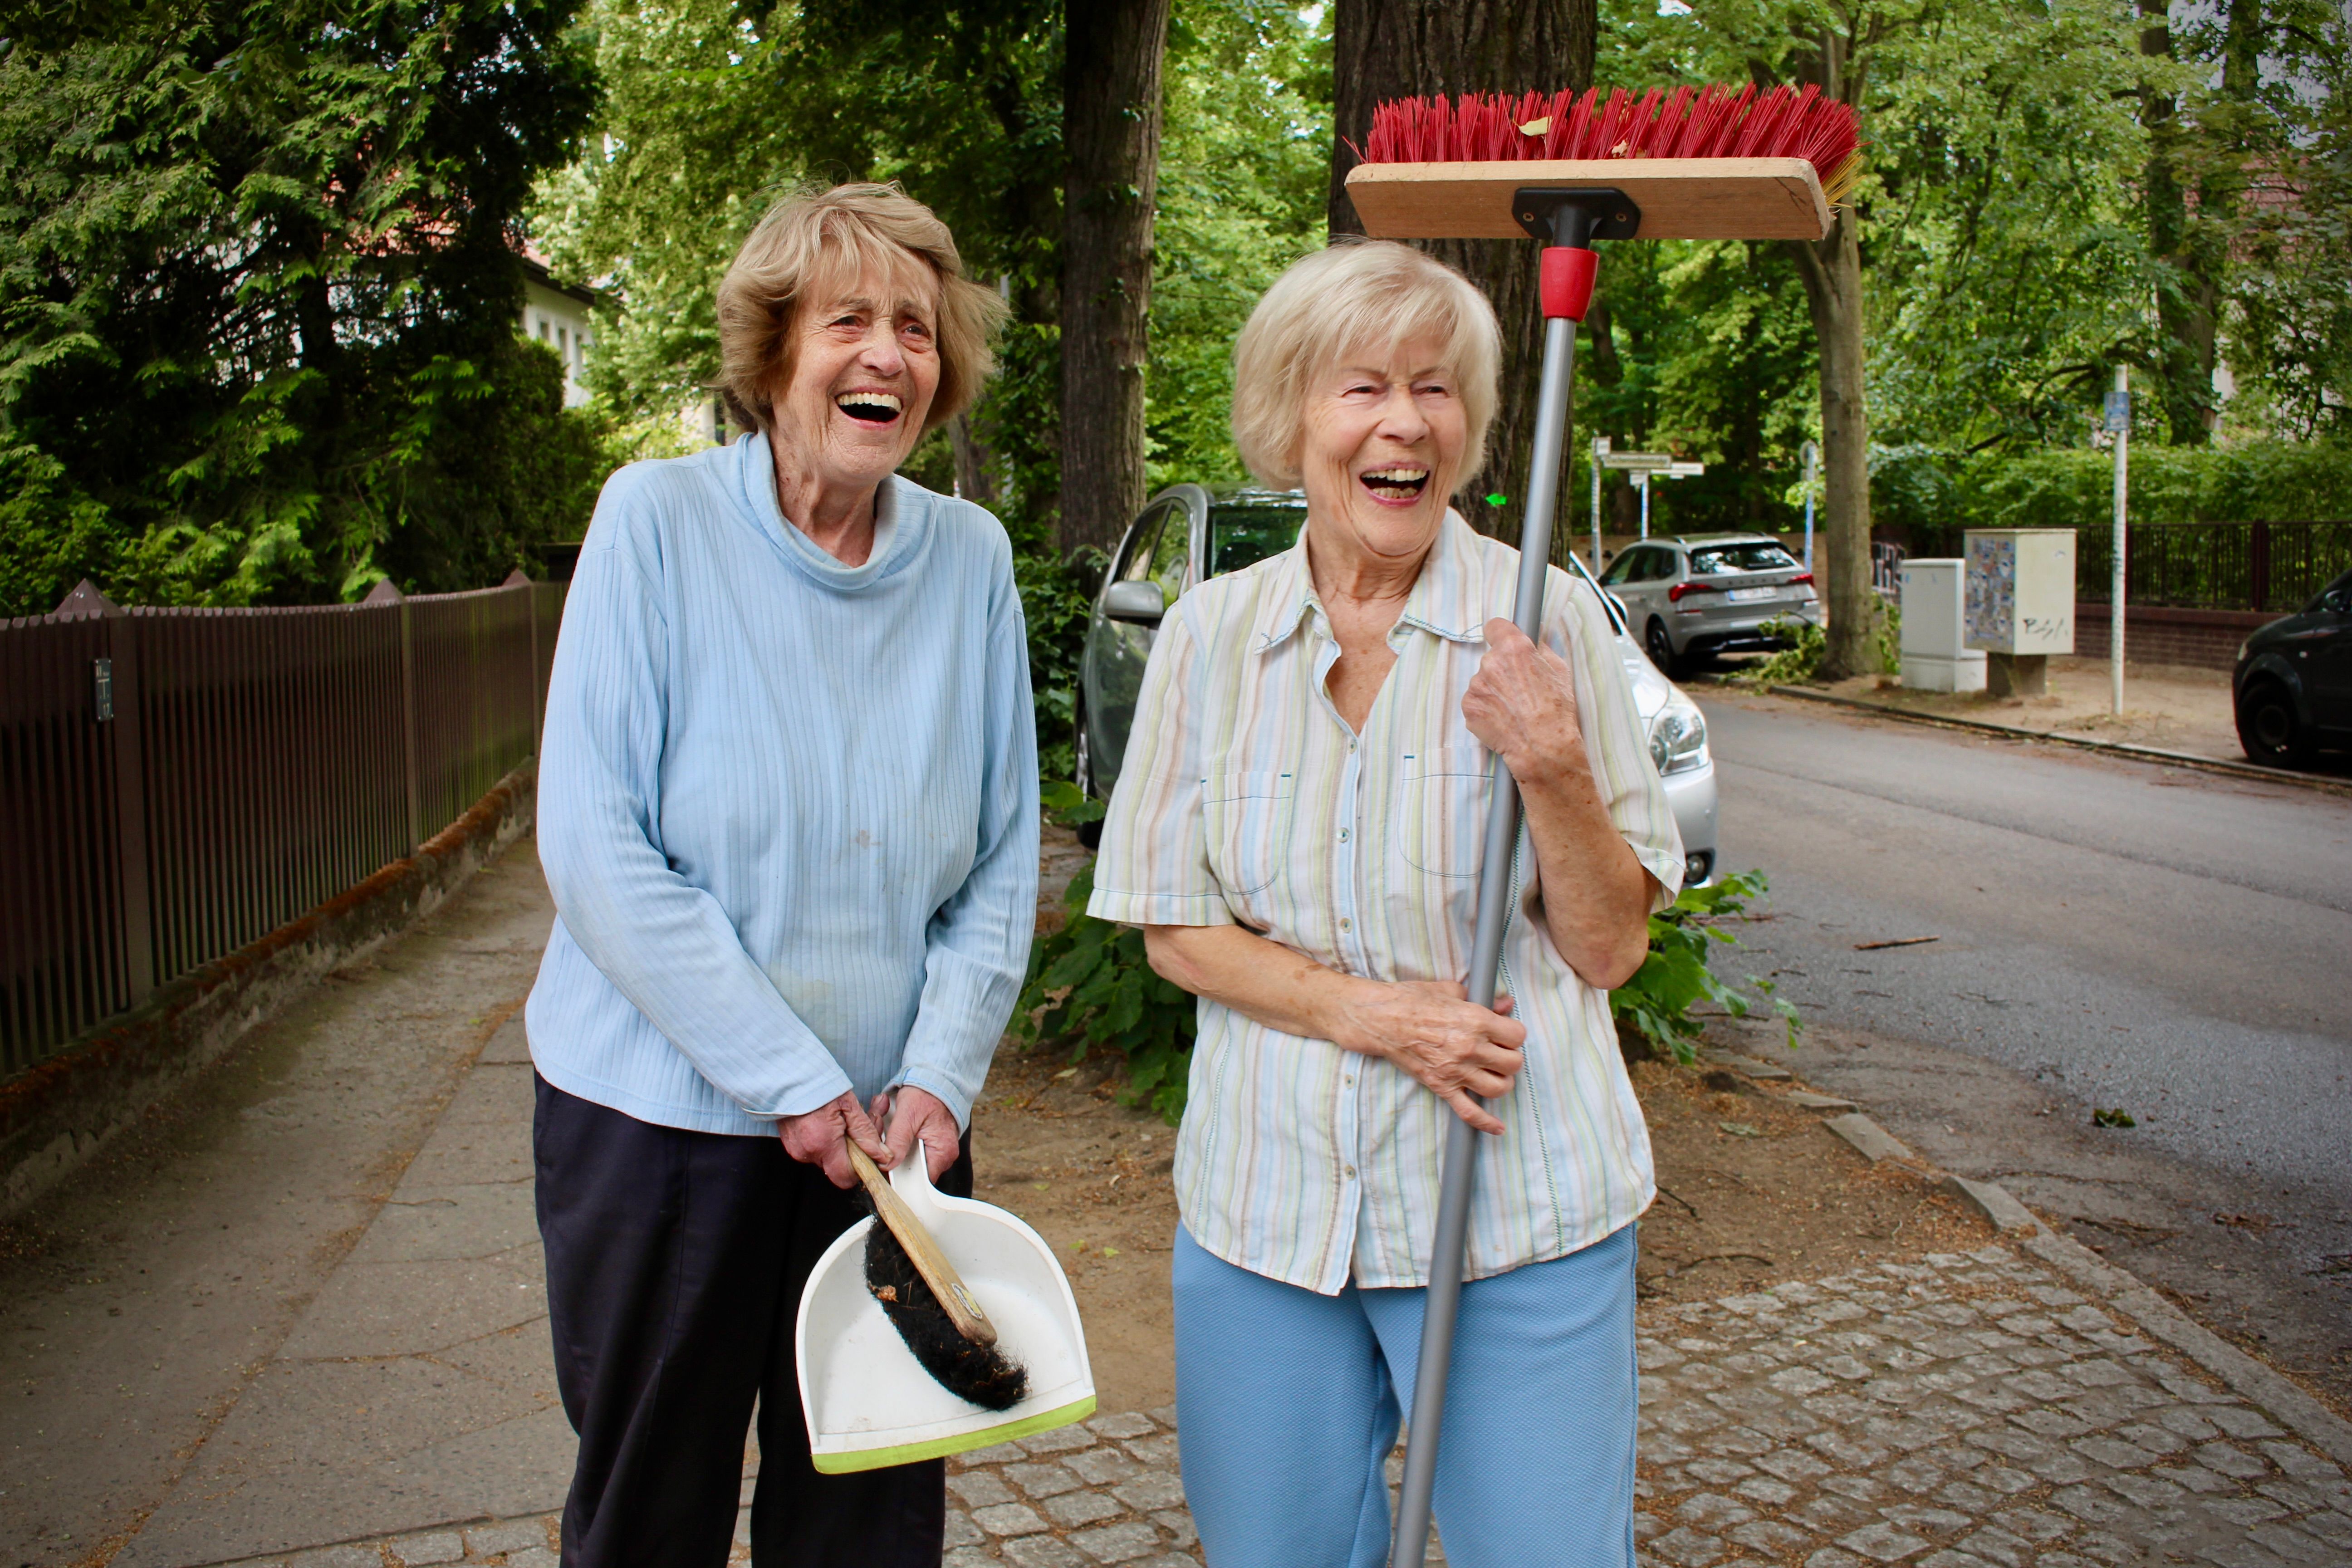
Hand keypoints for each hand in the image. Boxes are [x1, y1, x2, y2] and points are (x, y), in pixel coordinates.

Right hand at [778, 1090, 889, 1188]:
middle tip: (865, 1122)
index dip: (861, 1167)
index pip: (846, 1177)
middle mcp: (807, 1151)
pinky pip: (816, 1148)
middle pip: (839, 1165)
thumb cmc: (816, 1083)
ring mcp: (797, 1148)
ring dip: (843, 1141)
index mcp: (822, 1142)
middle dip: (856, 1148)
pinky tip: (832, 1120)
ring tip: (847, 1117)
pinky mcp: (791, 1143)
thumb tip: (881, 1154)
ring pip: (829, 1156)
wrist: (788, 1074)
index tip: (870, 1151)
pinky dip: (828, 1138)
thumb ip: (865, 1133)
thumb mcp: (849, 1104)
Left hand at [875, 1086, 960, 1181]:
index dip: (897, 1176)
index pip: (918, 1181)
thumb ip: (898, 1141)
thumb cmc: (926, 1093)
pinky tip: (892, 1126)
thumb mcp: (908, 1115)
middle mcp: (943, 1155)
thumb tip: (888, 1165)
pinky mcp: (931, 1143)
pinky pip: (911, 1151)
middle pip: (912, 1171)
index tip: (881, 1164)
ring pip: (909, 1160)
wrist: (936, 1077)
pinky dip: (899, 1141)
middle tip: (881, 1133)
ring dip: (893, 1147)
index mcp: (942, 1152)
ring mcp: (938, 1150)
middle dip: (891, 1156)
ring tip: (885, 1123)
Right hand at [1338, 980, 1525, 1133]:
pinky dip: (1486, 1123)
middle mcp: (1470, 1048)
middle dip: (1510, 1057)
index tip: (1505, 1033)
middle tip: (1499, 1052)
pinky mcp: (1442, 1086)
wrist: (1379, 1020)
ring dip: (1502, 1082)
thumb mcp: (1450, 990)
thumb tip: (1505, 1003)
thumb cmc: (1412, 1000)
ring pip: (1499, 1088)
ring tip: (1493, 1073)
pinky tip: (1498, 1127)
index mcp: (1476, 1021)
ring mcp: (1456, 1070)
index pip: (1517, 1035)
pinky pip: (1469, 1112)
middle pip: (1513, 1063)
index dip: (1513, 1034)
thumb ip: (1482, 1000)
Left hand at [1462, 619, 1581, 779]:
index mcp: (1514, 648)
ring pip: (1483, 681)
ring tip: (1514, 709)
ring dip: (1494, 690)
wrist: (1543, 747)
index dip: (1502, 635)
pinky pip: (1476, 701)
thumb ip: (1541, 650)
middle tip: (1519, 689)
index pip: (1496, 626)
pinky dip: (1486, 708)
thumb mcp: (1560, 671)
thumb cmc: (1557, 712)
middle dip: (1503, 669)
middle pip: (1491, 658)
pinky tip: (1503, 719)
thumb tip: (1534, 638)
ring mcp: (1477, 685)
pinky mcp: (1469, 706)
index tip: (1504, 642)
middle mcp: (1491, 662)